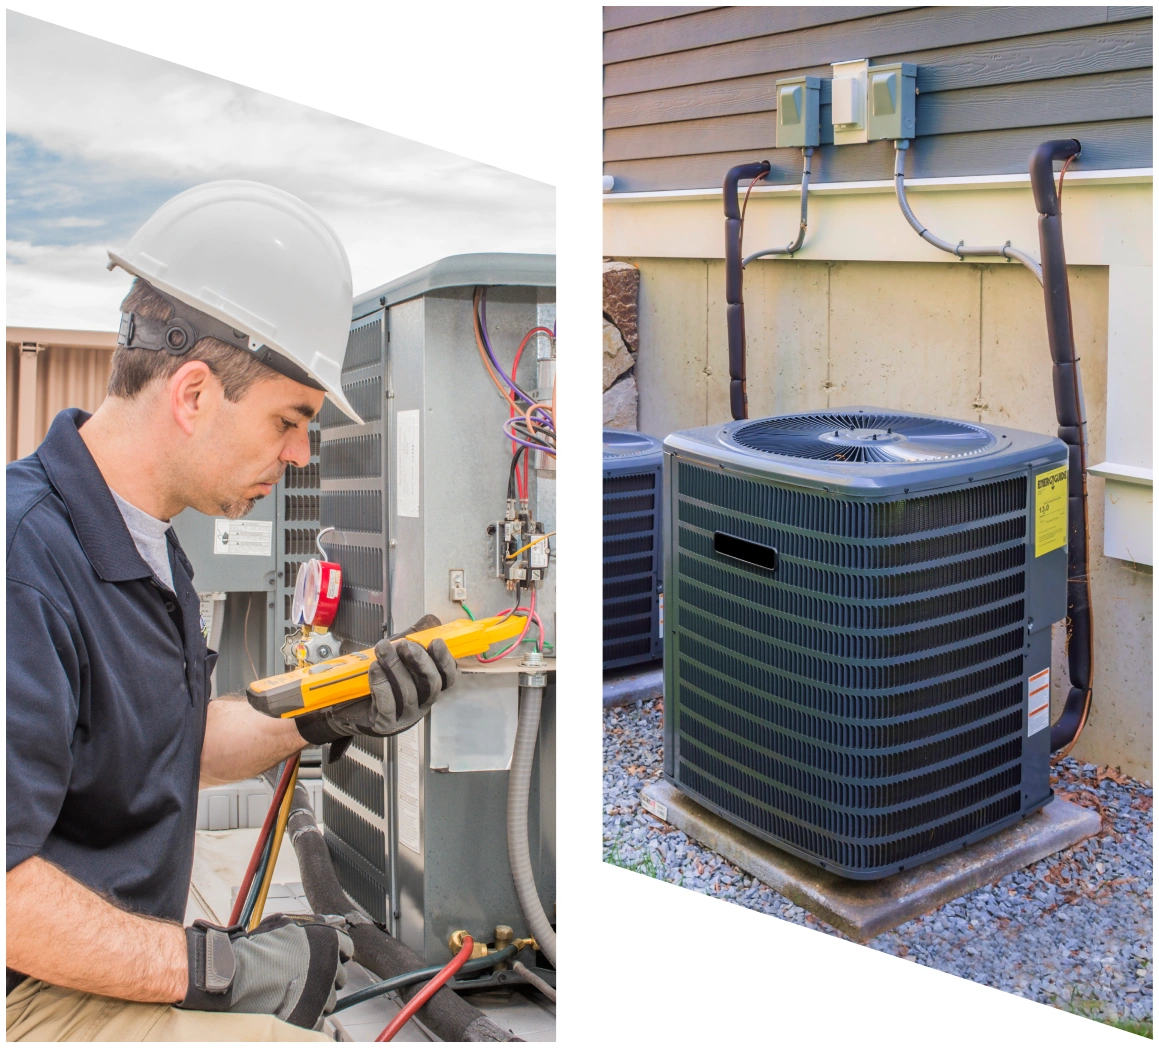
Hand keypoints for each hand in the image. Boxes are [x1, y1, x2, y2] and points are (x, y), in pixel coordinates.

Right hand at [177, 914, 352, 1029]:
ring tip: (293, 993)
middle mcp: (331, 967)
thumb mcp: (285, 926)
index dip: (335, 953)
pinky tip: (292, 1009)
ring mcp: (323, 994)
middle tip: (305, 977)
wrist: (233, 978)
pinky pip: (319, 1021)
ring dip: (317, 998)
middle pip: (340, 976)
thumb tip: (323, 924)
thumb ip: (309, 927)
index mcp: (329, 941)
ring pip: (330, 1000)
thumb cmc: (255, 951)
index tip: (326, 957)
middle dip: (326, 976)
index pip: (347, 948)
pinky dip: (309, 1018)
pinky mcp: (311, 1019)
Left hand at [295, 615, 456, 753]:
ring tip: (383, 649)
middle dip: (420, 662)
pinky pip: (387, 704)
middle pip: (431, 684)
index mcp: (427, 687)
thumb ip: (414, 639)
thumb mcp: (396, 656)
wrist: (346, 704)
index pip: (447, 677)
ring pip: (408, 692)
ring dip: (395, 667)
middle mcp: (421, 703)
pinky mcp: (385, 723)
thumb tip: (430, 621)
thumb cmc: (375, 679)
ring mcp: (405, 715)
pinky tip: (374, 668)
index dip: (445, 660)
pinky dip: (381, 684)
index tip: (436, 641)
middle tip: (405, 645)